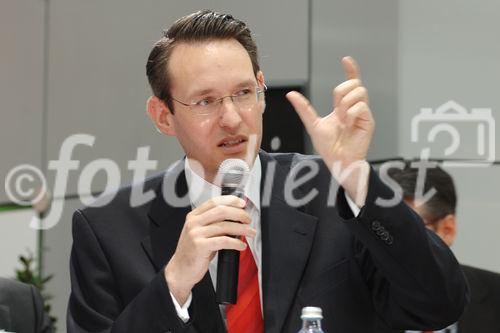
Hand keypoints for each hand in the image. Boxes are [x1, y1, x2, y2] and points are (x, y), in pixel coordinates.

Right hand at [164, 195, 255, 304]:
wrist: (180, 270)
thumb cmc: (192, 252)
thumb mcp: (199, 233)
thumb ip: (213, 224)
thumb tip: (235, 219)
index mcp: (194, 216)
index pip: (214, 201)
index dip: (230, 201)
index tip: (242, 204)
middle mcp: (194, 223)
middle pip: (221, 211)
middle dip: (239, 214)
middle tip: (248, 219)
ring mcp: (195, 234)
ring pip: (224, 226)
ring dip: (242, 229)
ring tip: (250, 232)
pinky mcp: (200, 246)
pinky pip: (223, 241)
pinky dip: (235, 242)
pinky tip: (241, 246)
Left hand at [286, 56, 373, 205]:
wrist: (337, 161)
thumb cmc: (328, 147)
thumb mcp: (312, 124)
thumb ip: (303, 108)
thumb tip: (291, 94)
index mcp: (344, 107)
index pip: (350, 83)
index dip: (351, 70)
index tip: (345, 59)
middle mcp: (355, 108)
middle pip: (353, 84)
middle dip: (341, 92)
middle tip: (337, 110)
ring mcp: (363, 114)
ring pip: (358, 91)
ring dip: (345, 103)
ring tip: (342, 119)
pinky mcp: (369, 122)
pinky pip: (361, 106)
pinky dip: (351, 113)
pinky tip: (348, 123)